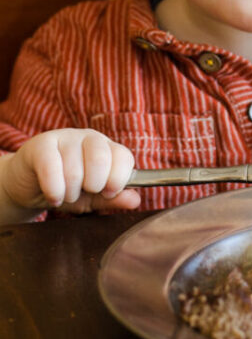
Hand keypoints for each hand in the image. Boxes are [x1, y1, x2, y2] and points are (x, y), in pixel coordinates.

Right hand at [0, 129, 140, 221]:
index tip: (108, 192)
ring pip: (74, 171)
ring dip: (69, 193)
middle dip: (92, 186)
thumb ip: (112, 199)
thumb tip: (136, 200)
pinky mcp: (41, 145)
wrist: (28, 185)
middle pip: (100, 160)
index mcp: (107, 148)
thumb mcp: (92, 198)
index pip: (124, 156)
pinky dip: (54, 190)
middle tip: (82, 192)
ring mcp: (65, 137)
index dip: (119, 179)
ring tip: (64, 193)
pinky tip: (52, 195)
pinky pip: (52, 169)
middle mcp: (89, 137)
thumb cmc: (65, 189)